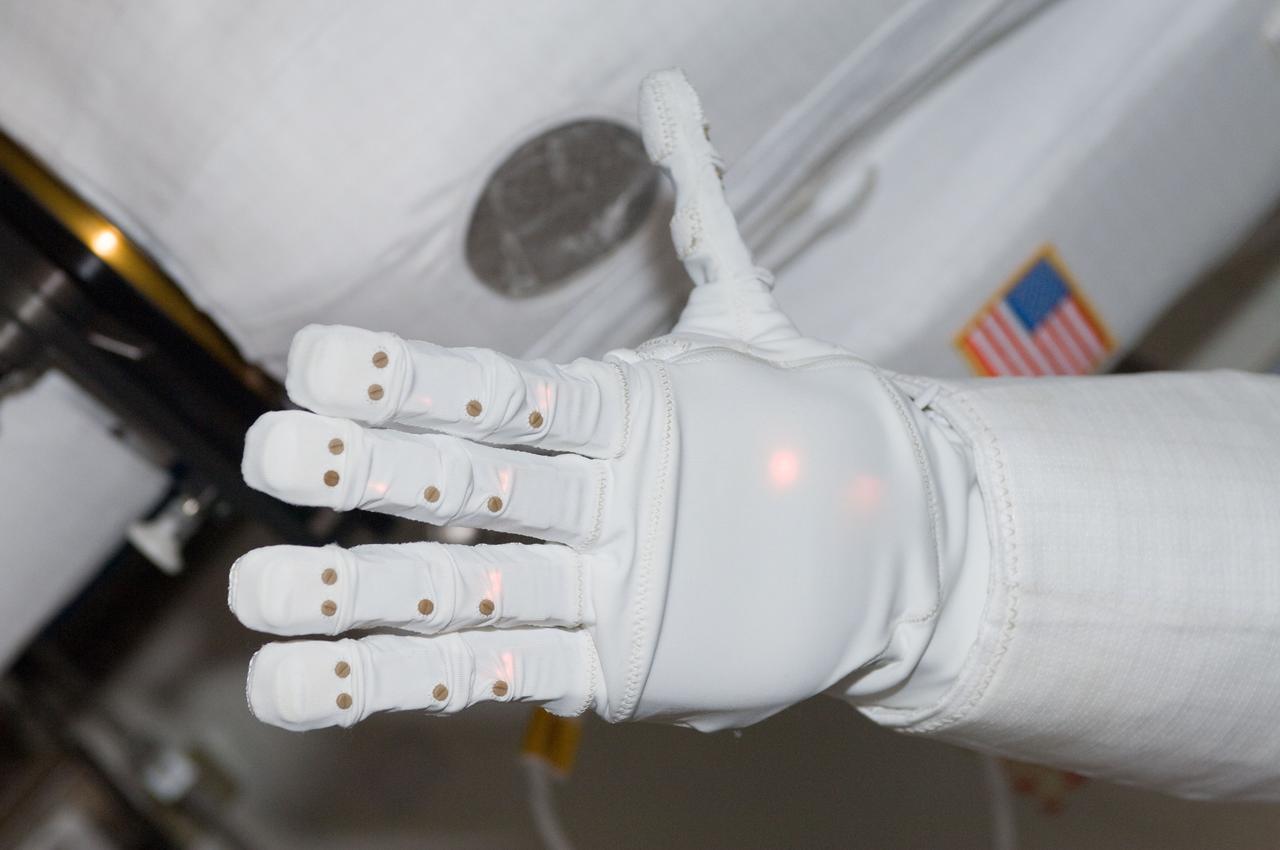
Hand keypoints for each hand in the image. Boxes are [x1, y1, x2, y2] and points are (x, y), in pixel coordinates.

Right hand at [232, 70, 963, 731]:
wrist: (876, 541)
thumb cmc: (800, 425)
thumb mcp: (747, 326)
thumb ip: (699, 218)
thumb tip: (668, 93)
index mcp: (608, 414)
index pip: (503, 393)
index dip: (420, 382)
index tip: (326, 362)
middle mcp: (585, 497)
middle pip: (466, 485)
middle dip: (371, 476)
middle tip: (275, 458)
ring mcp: (591, 585)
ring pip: (460, 590)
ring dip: (361, 596)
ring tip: (258, 596)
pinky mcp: (607, 666)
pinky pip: (495, 676)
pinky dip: (402, 684)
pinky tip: (304, 686)